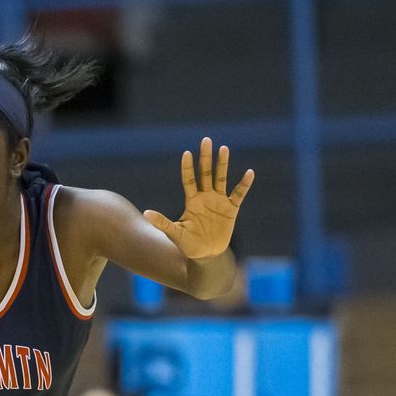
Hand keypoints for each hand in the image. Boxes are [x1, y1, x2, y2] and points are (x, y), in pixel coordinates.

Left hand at [144, 137, 253, 259]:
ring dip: (223, 164)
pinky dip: (244, 184)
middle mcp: (205, 197)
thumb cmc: (188, 244)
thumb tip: (146, 213)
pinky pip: (239, 194)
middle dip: (205, 158)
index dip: (188, 168)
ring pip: (221, 178)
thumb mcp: (174, 233)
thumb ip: (162, 222)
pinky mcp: (231, 209)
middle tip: (206, 140)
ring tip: (223, 149)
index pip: (189, 180)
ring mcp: (219, 201)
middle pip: (205, 173)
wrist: (206, 254)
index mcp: (192, 201)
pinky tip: (249, 173)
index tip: (186, 153)